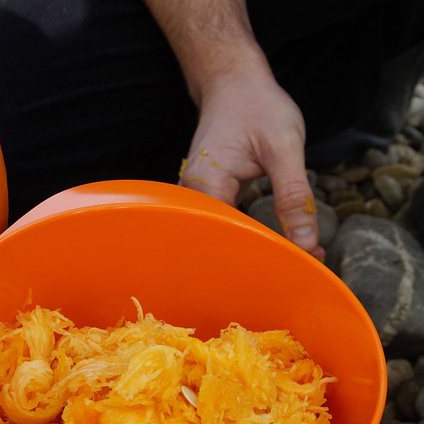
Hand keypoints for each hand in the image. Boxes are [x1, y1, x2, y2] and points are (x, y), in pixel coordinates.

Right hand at [179, 72, 323, 259]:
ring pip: (221, 237)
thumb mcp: (284, 148)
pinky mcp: (205, 197)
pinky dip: (248, 235)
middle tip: (301, 265)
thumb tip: (306, 244)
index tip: (302, 265)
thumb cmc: (256, 107)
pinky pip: (223, 225)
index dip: (265, 255)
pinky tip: (273, 241)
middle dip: (259, 258)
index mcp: (206, 186)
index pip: (231, 237)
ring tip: (291, 257)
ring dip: (254, 249)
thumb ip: (294, 197)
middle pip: (222, 243)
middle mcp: (192, 196)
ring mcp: (195, 198)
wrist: (232, 83)